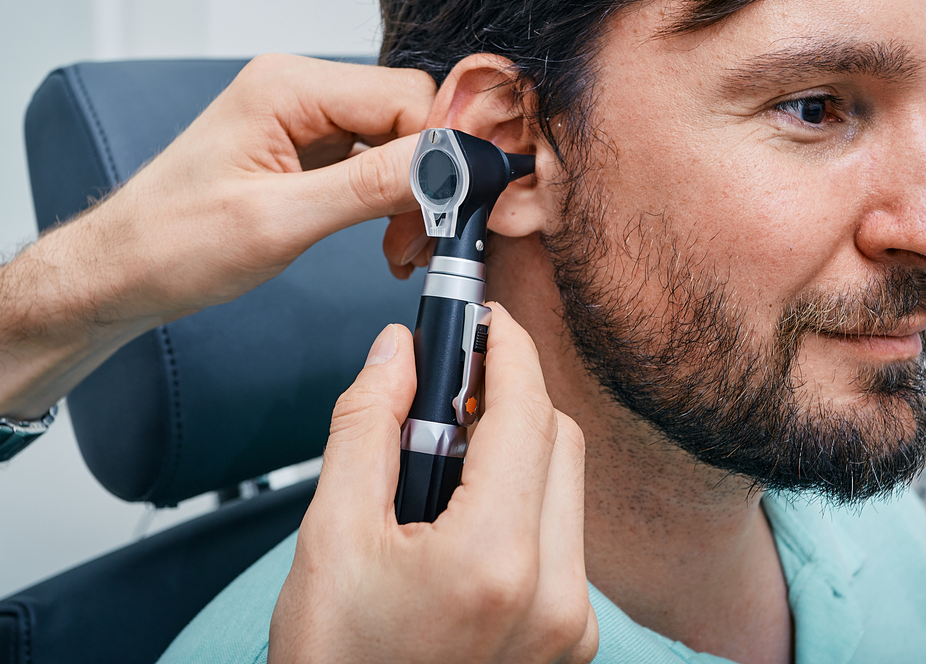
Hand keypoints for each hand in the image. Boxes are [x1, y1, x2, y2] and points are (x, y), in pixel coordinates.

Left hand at [0, 54, 434, 416]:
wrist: (122, 272)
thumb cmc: (171, 243)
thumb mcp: (279, 220)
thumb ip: (370, 186)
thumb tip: (448, 164)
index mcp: (287, 86)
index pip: (406, 95)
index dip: (438, 151)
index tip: (444, 208)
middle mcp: (298, 89)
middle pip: (408, 113)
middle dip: (427, 177)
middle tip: (418, 239)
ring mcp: (303, 118)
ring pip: (397, 139)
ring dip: (410, 194)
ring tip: (399, 246)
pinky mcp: (306, 147)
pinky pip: (374, 159)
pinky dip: (389, 199)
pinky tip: (386, 235)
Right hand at [270, 304, 597, 663]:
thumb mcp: (329, 540)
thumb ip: (366, 429)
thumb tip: (395, 353)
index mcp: (495, 563)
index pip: (527, 413)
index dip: (507, 349)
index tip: (486, 318)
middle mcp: (555, 596)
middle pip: (558, 442)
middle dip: (512, 396)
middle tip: (453, 384)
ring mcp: (571, 625)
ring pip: (566, 487)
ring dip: (518, 449)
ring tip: (444, 459)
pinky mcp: (570, 641)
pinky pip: (564, 536)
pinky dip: (526, 500)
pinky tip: (468, 511)